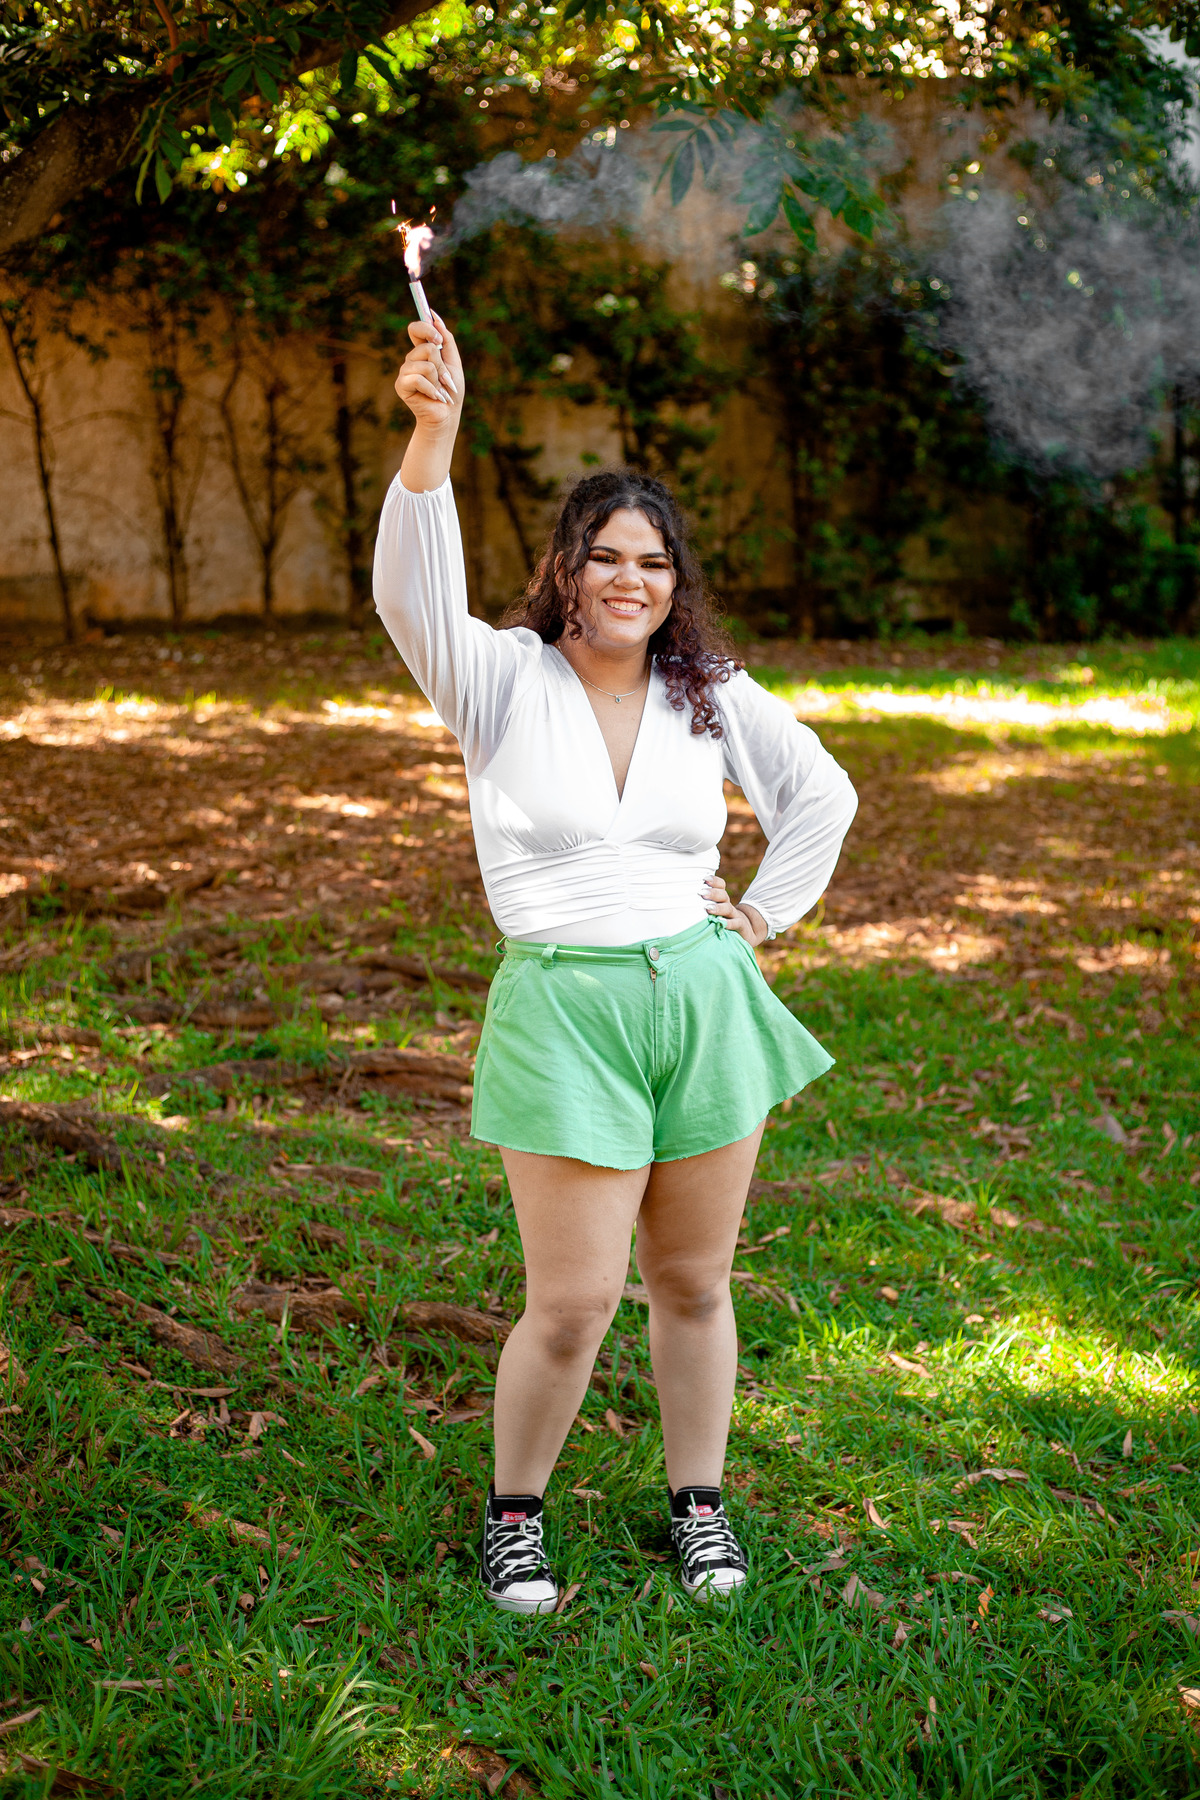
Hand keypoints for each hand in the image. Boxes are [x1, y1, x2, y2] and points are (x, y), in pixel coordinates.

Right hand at [395, 313, 462, 427]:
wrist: (447, 415)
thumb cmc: (451, 391)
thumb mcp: (453, 362)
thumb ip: (447, 339)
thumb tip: (435, 317)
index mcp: (422, 351)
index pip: (416, 329)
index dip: (426, 328)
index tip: (438, 340)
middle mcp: (412, 359)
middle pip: (426, 348)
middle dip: (441, 365)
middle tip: (445, 379)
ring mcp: (405, 372)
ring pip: (425, 364)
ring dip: (438, 379)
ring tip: (439, 390)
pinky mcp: (401, 385)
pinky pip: (417, 378)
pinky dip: (431, 389)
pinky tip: (434, 396)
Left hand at [702, 875, 768, 946]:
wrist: (745, 931)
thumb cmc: (722, 921)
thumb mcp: (714, 912)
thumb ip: (704, 904)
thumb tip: (679, 900)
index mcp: (722, 899)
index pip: (720, 886)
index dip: (714, 881)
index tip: (704, 879)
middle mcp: (727, 905)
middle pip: (723, 895)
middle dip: (713, 893)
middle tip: (701, 893)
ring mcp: (734, 916)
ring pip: (727, 909)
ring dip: (718, 908)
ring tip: (707, 908)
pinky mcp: (740, 926)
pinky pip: (736, 923)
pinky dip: (729, 923)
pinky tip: (721, 923)